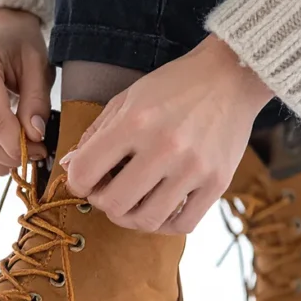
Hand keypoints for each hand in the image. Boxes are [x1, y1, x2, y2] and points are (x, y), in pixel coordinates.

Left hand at [63, 35, 272, 233]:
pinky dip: (165, 223)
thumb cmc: (174, 85)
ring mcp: (194, 168)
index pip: (85, 172)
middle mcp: (165, 147)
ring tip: (132, 201)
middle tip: (107, 192)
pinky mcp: (218, 182)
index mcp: (136, 122)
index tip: (84, 180)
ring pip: (148, 220)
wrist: (232, 76)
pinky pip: (183, 224)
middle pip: (114, 204)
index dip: (76, 182)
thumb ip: (96, 134)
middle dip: (101, 202)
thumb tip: (69, 166)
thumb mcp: (127, 98)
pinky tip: (161, 206)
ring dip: (131, 217)